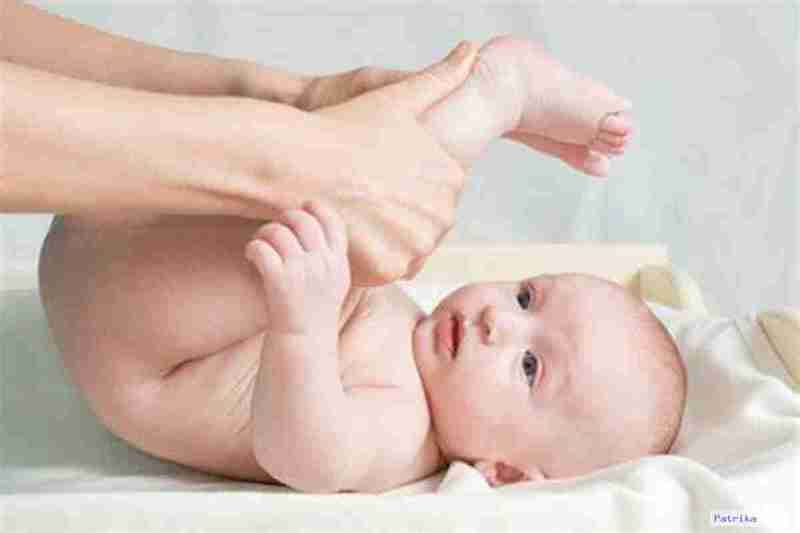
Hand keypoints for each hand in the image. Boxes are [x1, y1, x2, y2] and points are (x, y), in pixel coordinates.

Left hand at [244, 200, 349, 335]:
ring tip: (261, 244)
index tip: (303, 208)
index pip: (333, 221)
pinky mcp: (279, 281)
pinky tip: (251, 256)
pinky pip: (261, 248)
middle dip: (285, 218)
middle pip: (302, 220)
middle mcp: (323, 264)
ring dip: (265, 233)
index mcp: (338, 262)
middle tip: (275, 229)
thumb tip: (315, 220)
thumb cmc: (315, 309)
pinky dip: (253, 248)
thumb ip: (330, 255)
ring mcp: (302, 272)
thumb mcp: (335, 281)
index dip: (316, 208)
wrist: (304, 342)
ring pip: (278, 231)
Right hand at [302, 42, 476, 285]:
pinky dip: (370, 260)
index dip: (403, 187)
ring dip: (385, 240)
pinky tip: (350, 235)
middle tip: (362, 199)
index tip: (377, 176)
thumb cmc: (346, 128)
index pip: (436, 194)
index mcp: (451, 176)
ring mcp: (418, 244)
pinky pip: (385, 269)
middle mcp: (443, 213)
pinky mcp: (391, 269)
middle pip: (422, 225)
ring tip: (355, 216)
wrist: (299, 163)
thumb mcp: (398, 97)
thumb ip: (440, 78)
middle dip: (397, 217)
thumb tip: (471, 49)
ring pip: (406, 249)